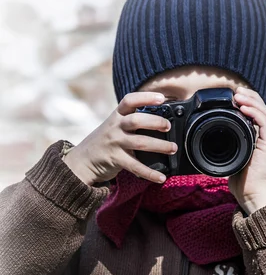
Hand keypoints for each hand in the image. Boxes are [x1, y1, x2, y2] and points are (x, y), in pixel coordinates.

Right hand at [62, 92, 177, 185]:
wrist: (82, 160)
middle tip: (168, 126)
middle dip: (155, 122)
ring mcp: (115, 143)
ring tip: (173, 148)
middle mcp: (115, 127)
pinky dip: (150, 173)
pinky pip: (135, 167)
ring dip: (159, 146)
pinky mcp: (115, 160)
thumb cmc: (105, 141)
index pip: (130, 100)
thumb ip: (131, 122)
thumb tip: (161, 122)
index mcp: (116, 116)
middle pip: (136, 120)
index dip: (146, 97)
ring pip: (140, 143)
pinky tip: (161, 177)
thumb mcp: (114, 126)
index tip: (161, 98)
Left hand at [228, 86, 265, 214]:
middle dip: (254, 99)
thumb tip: (223, 140)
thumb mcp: (239, 159)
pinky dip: (255, 112)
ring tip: (239, 95)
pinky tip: (243, 107)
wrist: (253, 196)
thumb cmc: (245, 183)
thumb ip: (237, 147)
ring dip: (253, 101)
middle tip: (238, 92)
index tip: (240, 99)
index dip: (256, 105)